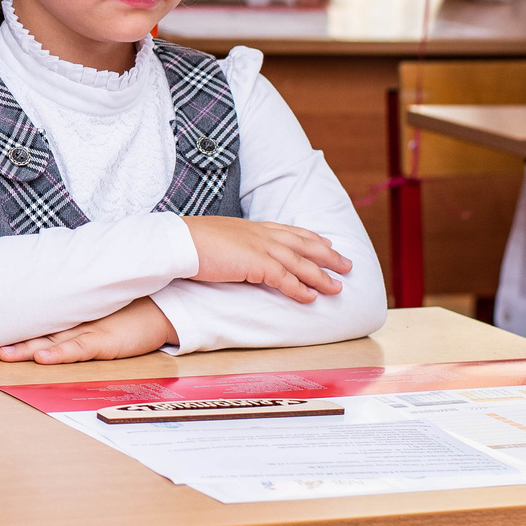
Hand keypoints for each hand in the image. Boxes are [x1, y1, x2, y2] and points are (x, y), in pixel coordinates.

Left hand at [0, 302, 175, 363]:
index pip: (24, 325)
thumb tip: (32, 330)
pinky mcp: (104, 340)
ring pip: (48, 340)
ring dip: (23, 349)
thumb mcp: (86, 316)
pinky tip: (42, 357)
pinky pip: (79, 347)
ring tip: (0, 354)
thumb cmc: (119, 312)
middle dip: (1, 344)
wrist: (159, 307)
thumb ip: (61, 321)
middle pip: (28, 334)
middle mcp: (67, 323)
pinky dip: (60, 352)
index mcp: (60, 317)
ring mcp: (85, 330)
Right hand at [183, 217, 351, 302]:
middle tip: (347, 264)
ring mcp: (260, 247)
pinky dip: (300, 288)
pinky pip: (285, 279)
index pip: (288, 231)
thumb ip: (232, 245)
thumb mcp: (216, 239)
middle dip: (328, 255)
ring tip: (338, 288)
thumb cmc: (189, 242)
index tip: (326, 242)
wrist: (178, 242)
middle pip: (303, 244)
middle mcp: (260, 234)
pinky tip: (311, 297)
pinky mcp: (255, 264)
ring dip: (321, 276)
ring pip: (300, 262)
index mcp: (251, 227)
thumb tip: (234, 255)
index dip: (310, 237)